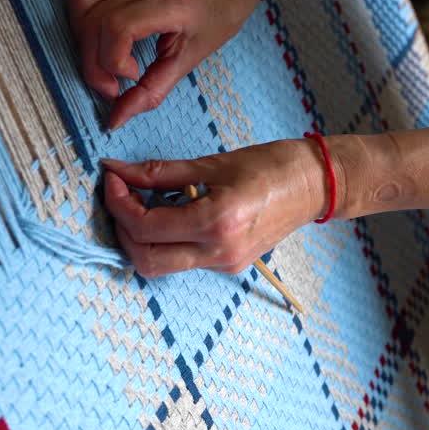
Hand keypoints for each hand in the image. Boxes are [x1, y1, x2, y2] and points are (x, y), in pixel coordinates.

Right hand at [66, 0, 258, 129]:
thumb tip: (115, 119)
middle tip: (112, 81)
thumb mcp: (190, 59)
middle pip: (92, 20)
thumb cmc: (214, 17)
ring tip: (101, 53)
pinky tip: (89, 13)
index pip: (117, 28)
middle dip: (93, 62)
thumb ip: (152, 91)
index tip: (129, 78)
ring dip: (79, 34)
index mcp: (168, 3)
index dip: (112, 62)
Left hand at [102, 139, 329, 276]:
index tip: (113, 179)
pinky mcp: (228, 265)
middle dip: (122, 229)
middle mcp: (219, 251)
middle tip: (119, 195)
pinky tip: (168, 213)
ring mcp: (224, 263)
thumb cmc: (271, 165)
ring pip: (160, 265)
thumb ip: (160, 172)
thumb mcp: (211, 163)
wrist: (315, 185)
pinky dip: (164, 240)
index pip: (146, 227)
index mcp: (216, 222)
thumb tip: (118, 171)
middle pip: (145, 259)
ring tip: (142, 203)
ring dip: (141, 238)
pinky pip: (182, 260)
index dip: (119, 204)